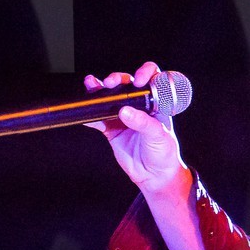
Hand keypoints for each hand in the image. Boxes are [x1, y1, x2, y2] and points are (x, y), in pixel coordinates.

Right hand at [83, 61, 188, 195]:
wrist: (154, 176)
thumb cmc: (164, 153)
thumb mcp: (158, 135)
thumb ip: (142, 122)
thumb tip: (124, 111)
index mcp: (156, 102)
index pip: (152, 78)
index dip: (144, 73)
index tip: (138, 80)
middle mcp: (139, 106)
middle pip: (126, 84)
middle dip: (117, 80)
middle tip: (111, 83)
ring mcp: (124, 117)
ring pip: (109, 99)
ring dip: (99, 91)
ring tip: (92, 85)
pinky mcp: (111, 130)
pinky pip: (98, 120)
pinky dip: (90, 116)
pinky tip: (85, 113)